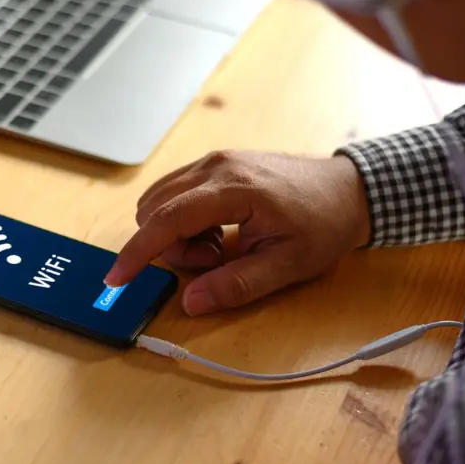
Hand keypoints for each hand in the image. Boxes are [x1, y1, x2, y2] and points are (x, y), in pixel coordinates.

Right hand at [104, 151, 369, 315]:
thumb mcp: (287, 266)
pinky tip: (218, 231)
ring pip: (159, 200)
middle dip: (169, 247)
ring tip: (220, 247)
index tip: (116, 279)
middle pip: (155, 210)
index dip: (137, 252)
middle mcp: (215, 166)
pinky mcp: (214, 163)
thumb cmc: (323, 225)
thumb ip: (236, 285)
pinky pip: (174, 192)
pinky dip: (182, 219)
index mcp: (233, 189)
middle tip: (214, 262)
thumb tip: (191, 302)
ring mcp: (213, 160)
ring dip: (175, 234)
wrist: (348, 189)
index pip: (167, 220)